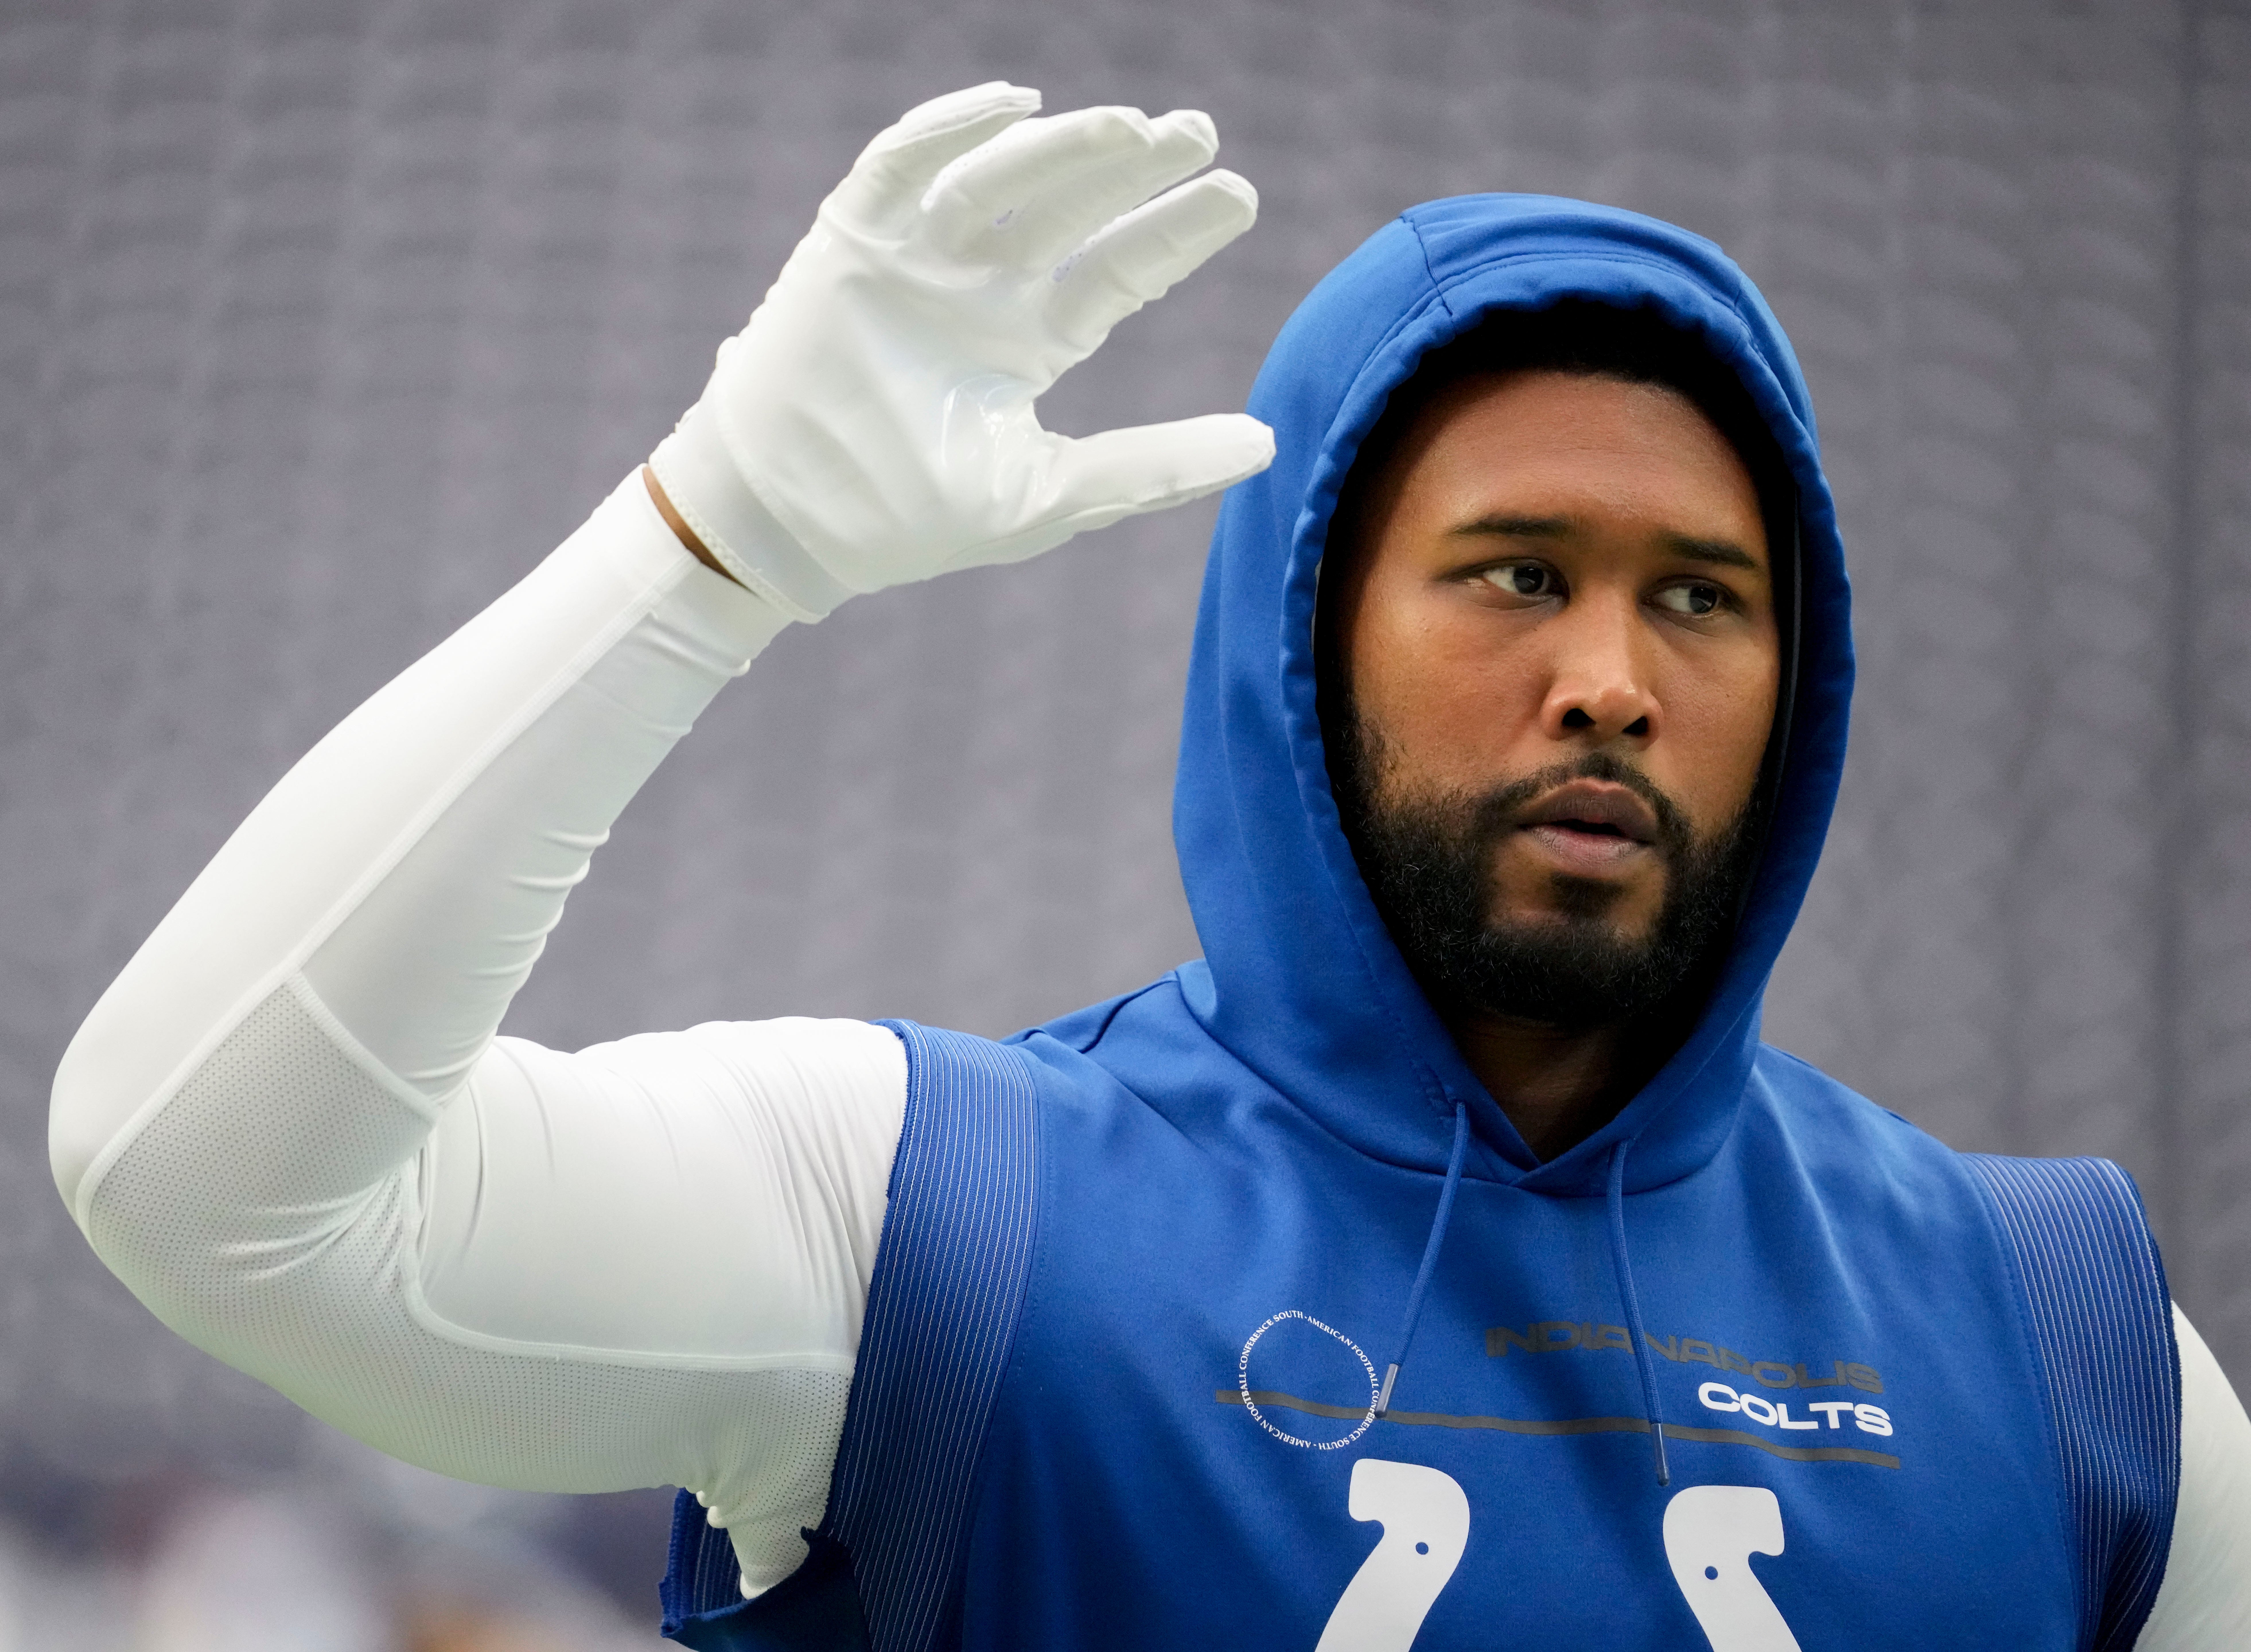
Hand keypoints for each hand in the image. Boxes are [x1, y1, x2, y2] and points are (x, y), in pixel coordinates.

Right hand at [649, 83, 1273, 619]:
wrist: (787, 524)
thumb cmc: (909, 519)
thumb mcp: (1050, 497)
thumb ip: (1155, 467)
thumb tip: (1268, 444)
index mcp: (1028, 340)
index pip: (1118, 270)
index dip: (1175, 231)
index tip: (1239, 196)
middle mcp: (981, 288)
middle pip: (1072, 207)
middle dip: (1133, 167)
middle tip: (1198, 133)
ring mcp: (917, 259)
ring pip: (1002, 176)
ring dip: (1064, 146)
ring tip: (1130, 129)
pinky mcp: (852, 243)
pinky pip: (901, 162)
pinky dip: (951, 127)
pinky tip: (1013, 105)